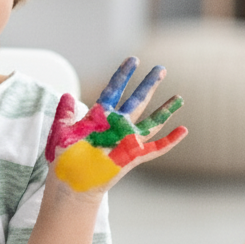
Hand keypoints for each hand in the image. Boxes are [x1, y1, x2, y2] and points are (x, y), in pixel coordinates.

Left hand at [45, 56, 186, 192]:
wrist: (72, 184)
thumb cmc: (65, 159)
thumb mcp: (61, 132)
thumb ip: (65, 113)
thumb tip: (67, 95)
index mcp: (99, 117)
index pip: (114, 90)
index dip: (123, 75)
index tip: (133, 60)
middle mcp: (116, 126)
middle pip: (136, 100)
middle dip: (148, 85)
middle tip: (160, 68)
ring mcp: (126, 141)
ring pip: (151, 122)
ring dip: (165, 110)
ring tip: (179, 97)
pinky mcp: (133, 156)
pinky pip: (155, 148)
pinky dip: (170, 140)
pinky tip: (183, 130)